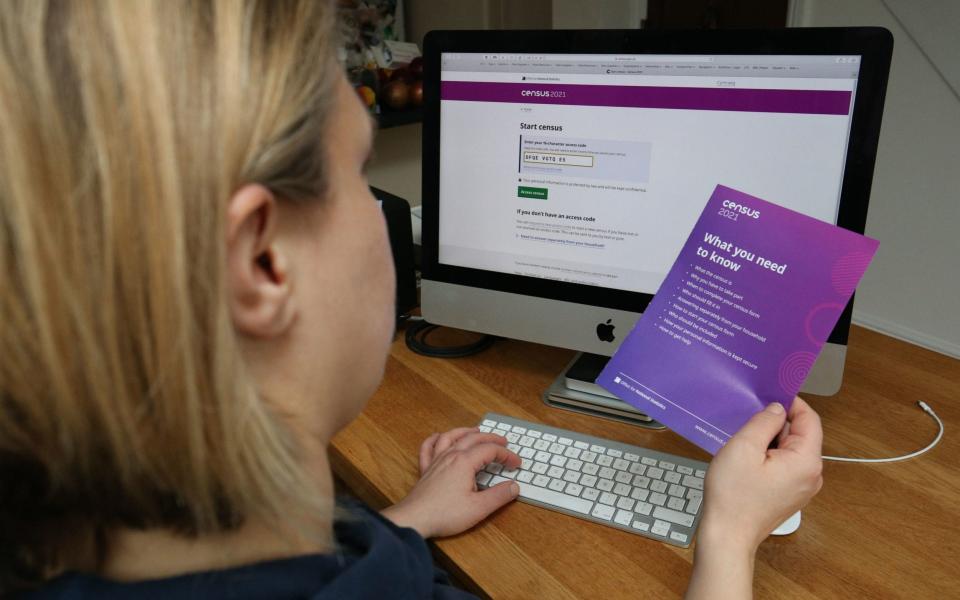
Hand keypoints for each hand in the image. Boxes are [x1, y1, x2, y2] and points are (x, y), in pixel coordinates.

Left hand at [381, 427, 520, 537]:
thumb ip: (499, 496)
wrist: (414, 519)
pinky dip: (435, 439)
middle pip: (473, 438)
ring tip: (475, 430)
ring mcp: (436, 461)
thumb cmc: (445, 514)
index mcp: (464, 462)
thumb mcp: (479, 508)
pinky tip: (439, 437)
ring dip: (465, 431)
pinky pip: (428, 447)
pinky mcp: (425, 469)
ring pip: (451, 437)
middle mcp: (450, 456)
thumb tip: (514, 487)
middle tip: (503, 441)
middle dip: (490, 438)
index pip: (490, 450)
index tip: (516, 463)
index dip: (506, 455)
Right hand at [701, 396, 823, 552]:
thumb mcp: (743, 447)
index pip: (809, 419)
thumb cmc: (733, 495)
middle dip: (777, 422)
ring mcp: (803, 487)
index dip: (790, 402)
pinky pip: (786, 465)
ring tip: (745, 441)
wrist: (728, 536)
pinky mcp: (791, 494)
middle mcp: (812, 474)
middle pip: (801, 434)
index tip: (769, 393)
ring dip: (771, 439)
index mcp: (806, 461)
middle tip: (749, 417)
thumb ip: (764, 422)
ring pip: (791, 449)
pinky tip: (748, 458)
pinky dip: (770, 455)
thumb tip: (777, 408)